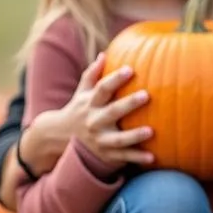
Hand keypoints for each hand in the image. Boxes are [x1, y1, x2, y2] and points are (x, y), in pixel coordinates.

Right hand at [71, 52, 153, 166]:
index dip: (115, 79)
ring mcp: (100, 139)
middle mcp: (94, 121)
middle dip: (128, 104)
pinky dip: (137, 158)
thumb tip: (105, 54)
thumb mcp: (82, 92)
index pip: (102, 89)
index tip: (130, 69)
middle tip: (146, 95)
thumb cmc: (80, 108)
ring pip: (118, 139)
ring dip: (134, 136)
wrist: (59, 137)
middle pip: (111, 112)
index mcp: (90, 103)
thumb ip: (92, 74)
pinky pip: (123, 157)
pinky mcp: (106, 154)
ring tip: (151, 131)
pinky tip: (153, 158)